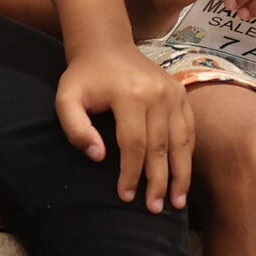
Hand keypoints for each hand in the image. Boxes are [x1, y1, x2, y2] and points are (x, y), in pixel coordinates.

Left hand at [55, 41, 193, 210]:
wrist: (107, 45)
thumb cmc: (84, 77)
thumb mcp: (66, 99)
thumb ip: (75, 128)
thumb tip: (98, 157)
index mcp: (130, 95)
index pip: (134, 144)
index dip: (130, 174)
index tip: (125, 196)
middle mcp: (158, 94)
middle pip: (160, 147)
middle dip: (158, 182)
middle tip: (154, 210)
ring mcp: (173, 93)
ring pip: (181, 142)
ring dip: (180, 174)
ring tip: (177, 202)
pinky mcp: (181, 93)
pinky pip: (189, 130)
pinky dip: (187, 155)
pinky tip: (183, 175)